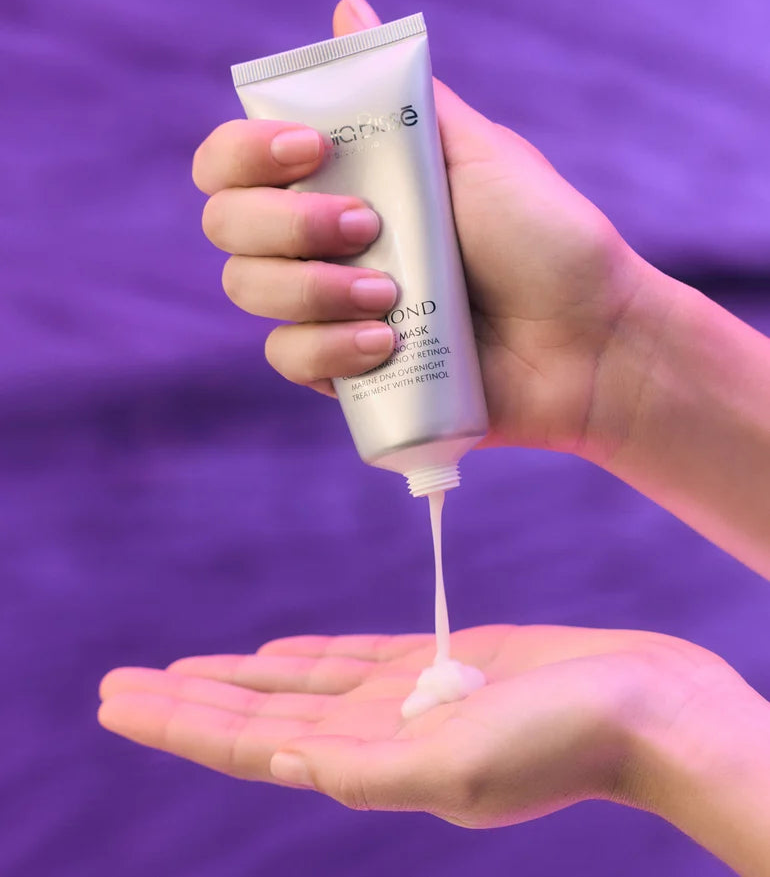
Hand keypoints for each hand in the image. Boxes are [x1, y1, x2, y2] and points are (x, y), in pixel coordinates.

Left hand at [97, 623, 735, 827]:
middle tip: (117, 684)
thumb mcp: (460, 765)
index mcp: (371, 761)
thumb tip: (283, 758)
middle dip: (187, 697)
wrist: (644, 705)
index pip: (249, 740)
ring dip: (236, 675)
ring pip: (296, 683)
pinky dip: (306, 657)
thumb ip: (368, 767)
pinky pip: (351, 659)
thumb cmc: (565, 740)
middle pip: (257, 712)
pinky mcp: (439, 663)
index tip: (118, 701)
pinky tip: (276, 654)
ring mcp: (405, 697)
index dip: (180, 721)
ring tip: (182, 668)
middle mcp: (377, 733)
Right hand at [193, 0, 657, 463]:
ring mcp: (328, 308)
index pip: (236, 160)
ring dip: (311, 287)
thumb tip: (347, 8)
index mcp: (346, 181)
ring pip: (249, 290)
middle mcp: (322, 241)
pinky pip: (289, 358)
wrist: (588, 337)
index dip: (246, 151)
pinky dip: (327, 348)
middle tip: (367, 227)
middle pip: (227, 224)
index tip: (311, 150)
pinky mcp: (344, 369)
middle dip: (285, 222)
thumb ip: (402, 94)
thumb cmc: (543, 237)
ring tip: (389, 295)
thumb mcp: (477, 152)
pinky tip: (385, 343)